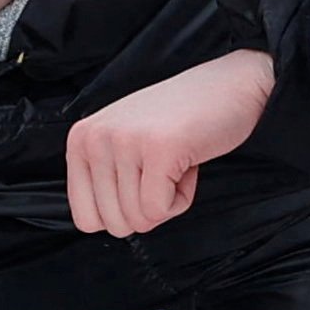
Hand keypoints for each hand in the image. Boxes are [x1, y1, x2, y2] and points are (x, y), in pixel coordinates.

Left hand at [67, 49, 276, 237]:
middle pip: (114, 224)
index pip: (85, 219)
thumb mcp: (123, 144)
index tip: (142, 181)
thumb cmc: (179, 120)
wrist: (229, 85)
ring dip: (168, 200)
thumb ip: (103, 179)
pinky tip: (187, 165)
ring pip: (139, 219)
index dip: (123, 214)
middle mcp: (95, 139)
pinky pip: (160, 210)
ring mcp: (125, 142)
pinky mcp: (158, 149)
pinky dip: (182, 199)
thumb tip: (100, 224)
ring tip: (176, 161)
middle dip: (148, 209)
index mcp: (80, 140)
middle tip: (163, 169)